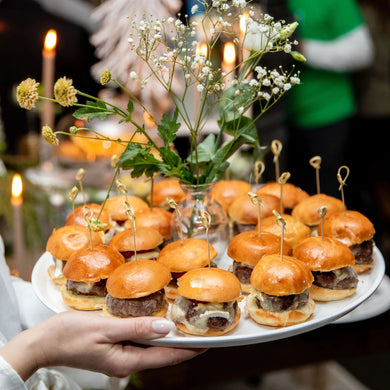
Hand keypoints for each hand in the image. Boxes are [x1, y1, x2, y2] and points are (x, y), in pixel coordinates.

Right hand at [0, 312, 204, 380]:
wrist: (45, 341)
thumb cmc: (70, 334)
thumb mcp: (105, 328)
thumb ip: (136, 327)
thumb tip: (165, 328)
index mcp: (126, 361)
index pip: (166, 357)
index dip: (188, 350)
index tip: (207, 343)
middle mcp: (126, 362)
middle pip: (161, 354)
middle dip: (182, 345)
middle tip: (201, 332)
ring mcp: (120, 357)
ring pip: (151, 349)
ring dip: (168, 339)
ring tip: (185, 328)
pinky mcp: (113, 349)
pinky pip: (140, 343)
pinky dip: (152, 335)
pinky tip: (157, 325)